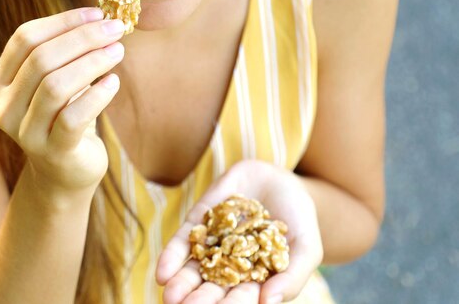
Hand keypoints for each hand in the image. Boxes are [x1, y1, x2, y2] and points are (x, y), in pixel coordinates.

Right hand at [0, 7, 125, 194]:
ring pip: (55, 86)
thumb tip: (103, 18)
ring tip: (118, 51)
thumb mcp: (60, 78)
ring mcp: (25, 132)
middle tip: (115, 29)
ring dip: (92, 62)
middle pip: (41, 59)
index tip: (97, 13)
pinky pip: (74, 117)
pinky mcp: (53, 152)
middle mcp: (5, 106)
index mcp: (1, 81)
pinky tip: (113, 82)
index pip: (25, 38)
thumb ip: (69, 51)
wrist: (66, 170)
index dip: (62, 21)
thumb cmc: (65, 114)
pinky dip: (98, 95)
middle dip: (82, 38)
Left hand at [156, 160, 322, 303]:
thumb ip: (291, 276)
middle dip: (199, 299)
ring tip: (170, 296)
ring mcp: (213, 243)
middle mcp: (230, 267)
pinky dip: (172, 256)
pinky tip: (163, 272)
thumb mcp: (306, 248)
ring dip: (180, 284)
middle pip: (212, 288)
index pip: (241, 298)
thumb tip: (268, 303)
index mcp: (255, 280)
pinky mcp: (200, 220)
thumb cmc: (300, 220)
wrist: (283, 179)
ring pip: (193, 269)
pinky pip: (184, 240)